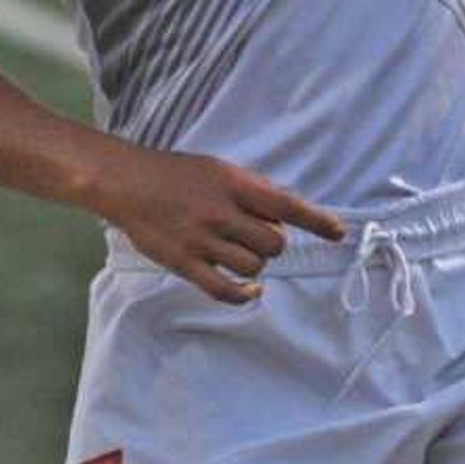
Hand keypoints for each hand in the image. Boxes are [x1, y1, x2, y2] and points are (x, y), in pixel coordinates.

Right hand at [99, 147, 346, 303]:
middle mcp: (221, 212)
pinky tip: (253, 289)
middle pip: (274, 243)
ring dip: (255, 263)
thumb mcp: (219, 169)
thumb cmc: (175, 174)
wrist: (126, 183)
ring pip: (254, 266)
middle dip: (272, 242)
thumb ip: (252, 190)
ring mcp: (202, 240)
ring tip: (237, 251)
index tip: (338, 233)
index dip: (317, 221)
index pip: (287, 205)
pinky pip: (225, 290)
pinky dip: (245, 293)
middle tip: (253, 234)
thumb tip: (287, 215)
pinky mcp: (185, 263)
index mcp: (233, 184)